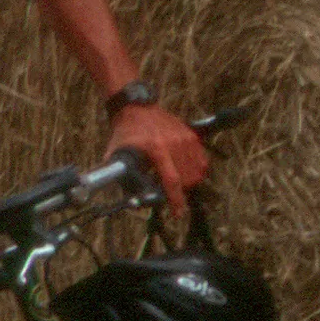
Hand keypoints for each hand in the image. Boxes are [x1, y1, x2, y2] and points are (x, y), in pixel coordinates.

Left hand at [108, 103, 207, 229]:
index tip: (177, 213)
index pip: (172, 179)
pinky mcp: (191, 135)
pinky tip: (187, 172)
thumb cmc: (126, 132)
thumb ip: (119, 176)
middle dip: (180, 192)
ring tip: (176, 182)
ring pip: (197, 171)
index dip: (176, 200)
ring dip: (188, 182)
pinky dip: (197, 170)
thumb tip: (126, 198)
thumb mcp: (117, 153)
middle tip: (170, 193)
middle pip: (187, 178)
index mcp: (156, 148)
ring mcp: (185, 138)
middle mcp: (174, 143)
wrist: (136, 107)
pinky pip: (202, 160)